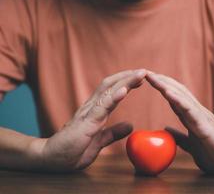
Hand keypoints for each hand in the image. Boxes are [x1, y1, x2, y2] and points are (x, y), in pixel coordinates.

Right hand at [29, 69, 146, 171]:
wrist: (52, 159)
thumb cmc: (73, 149)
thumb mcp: (99, 140)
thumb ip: (113, 132)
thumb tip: (130, 125)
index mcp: (96, 111)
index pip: (112, 90)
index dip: (127, 82)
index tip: (142, 78)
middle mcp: (91, 107)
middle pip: (111, 85)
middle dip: (129, 76)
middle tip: (145, 70)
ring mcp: (88, 113)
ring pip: (109, 91)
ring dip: (126, 81)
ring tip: (140, 74)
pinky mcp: (86, 123)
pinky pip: (102, 107)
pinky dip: (114, 97)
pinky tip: (125, 90)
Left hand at [146, 71, 213, 173]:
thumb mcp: (191, 144)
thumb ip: (179, 136)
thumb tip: (165, 129)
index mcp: (192, 116)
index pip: (175, 97)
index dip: (162, 87)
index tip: (148, 79)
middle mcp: (197, 112)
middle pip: (177, 92)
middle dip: (161, 81)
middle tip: (145, 72)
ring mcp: (202, 117)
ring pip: (182, 97)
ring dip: (166, 86)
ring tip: (153, 77)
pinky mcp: (206, 127)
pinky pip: (190, 111)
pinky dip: (178, 100)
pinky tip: (167, 93)